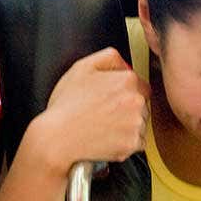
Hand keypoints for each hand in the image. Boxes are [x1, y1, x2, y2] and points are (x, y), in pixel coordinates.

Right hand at [34, 47, 150, 175]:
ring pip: (140, 124)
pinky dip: (125, 143)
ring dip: (128, 126)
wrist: (58, 137)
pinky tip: (107, 138)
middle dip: (127, 109)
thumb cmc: (66, 104)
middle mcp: (136, 100)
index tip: (111, 100)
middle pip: (142, 105)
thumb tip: (124, 64)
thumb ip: (109, 57)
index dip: (125, 93)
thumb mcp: (82, 67)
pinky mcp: (132, 143)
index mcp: (127, 80)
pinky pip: (137, 143)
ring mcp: (136, 123)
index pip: (141, 85)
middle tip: (105, 113)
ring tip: (104, 126)